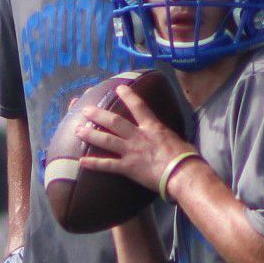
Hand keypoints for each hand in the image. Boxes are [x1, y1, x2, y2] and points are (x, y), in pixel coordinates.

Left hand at [77, 83, 191, 194]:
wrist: (183, 174)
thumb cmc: (186, 157)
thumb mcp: (178, 139)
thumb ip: (167, 135)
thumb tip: (169, 136)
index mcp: (153, 127)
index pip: (138, 107)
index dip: (127, 96)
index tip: (118, 88)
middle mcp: (139, 136)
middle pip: (114, 122)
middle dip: (98, 114)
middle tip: (85, 110)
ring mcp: (132, 151)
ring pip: (106, 140)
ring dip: (91, 134)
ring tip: (77, 129)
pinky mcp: (128, 167)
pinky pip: (108, 165)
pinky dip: (94, 163)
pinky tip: (81, 161)